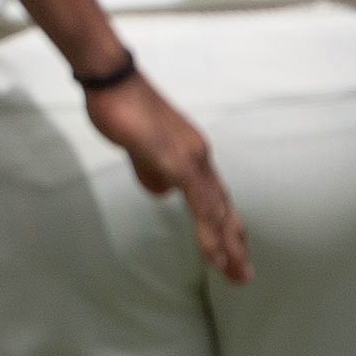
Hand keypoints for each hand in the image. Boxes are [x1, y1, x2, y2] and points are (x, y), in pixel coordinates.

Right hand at [82, 66, 248, 282]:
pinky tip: (213, 254)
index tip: (232, 253)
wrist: (112, 81)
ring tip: (236, 272)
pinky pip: (200, 204)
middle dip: (235, 243)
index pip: (215, 197)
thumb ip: (151, 171)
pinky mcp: (177, 161)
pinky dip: (209, 231)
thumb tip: (162, 192)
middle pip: (223, 207)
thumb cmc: (121, 109)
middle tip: (243, 275)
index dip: (225, 226)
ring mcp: (191, 159)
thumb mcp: (138, 150)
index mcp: (192, 154)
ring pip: (217, 209)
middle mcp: (199, 157)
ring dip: (228, 244)